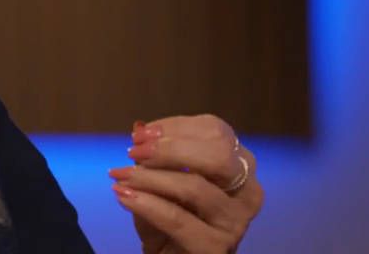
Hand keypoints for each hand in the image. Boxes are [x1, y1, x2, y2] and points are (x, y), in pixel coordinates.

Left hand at [108, 116, 262, 253]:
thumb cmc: (171, 213)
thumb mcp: (161, 177)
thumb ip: (155, 154)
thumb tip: (140, 129)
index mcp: (238, 164)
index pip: (216, 131)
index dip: (175, 127)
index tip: (140, 135)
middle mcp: (247, 190)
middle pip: (218, 155)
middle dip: (170, 149)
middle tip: (134, 152)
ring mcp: (235, 221)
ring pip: (195, 187)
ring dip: (150, 178)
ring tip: (121, 177)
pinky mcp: (216, 246)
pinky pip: (177, 219)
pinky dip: (146, 204)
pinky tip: (124, 195)